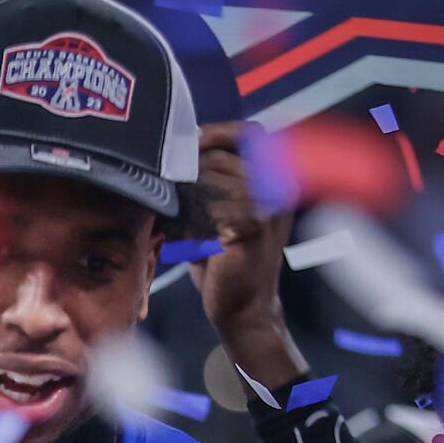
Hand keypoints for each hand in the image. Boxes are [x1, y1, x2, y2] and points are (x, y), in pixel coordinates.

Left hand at [189, 123, 308, 390]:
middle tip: (166, 185)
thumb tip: (174, 152)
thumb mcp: (220, 213)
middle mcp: (277, 187)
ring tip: (174, 213)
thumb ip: (210, 182)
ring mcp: (267, 205)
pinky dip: (190, 217)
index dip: (217, 133)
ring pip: (212, 178)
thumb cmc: (226, 262)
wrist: (244, 309)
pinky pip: (209, 205)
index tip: (187, 143)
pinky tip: (183, 233)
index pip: (250, 134)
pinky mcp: (251, 225)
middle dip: (189, 168)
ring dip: (186, 193)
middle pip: (222, 155)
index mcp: (276, 179)